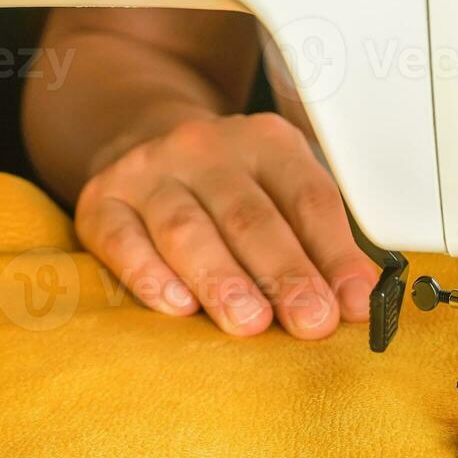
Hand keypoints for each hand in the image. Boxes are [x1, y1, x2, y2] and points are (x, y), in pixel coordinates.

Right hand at [73, 111, 379, 337]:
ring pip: (187, 229)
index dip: (336, 253)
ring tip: (251, 323)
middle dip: (286, 274)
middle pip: (251, 216)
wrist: (144, 135)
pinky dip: (150, 275)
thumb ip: (317, 239)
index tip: (356, 302)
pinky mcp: (99, 200)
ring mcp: (148, 171)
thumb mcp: (281, 187)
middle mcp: (206, 148)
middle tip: (312, 320)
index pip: (309, 197)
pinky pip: (121, 239)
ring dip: (222, 280)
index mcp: (267, 142)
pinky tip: (178, 307)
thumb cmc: (230, 182)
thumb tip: (358, 300)